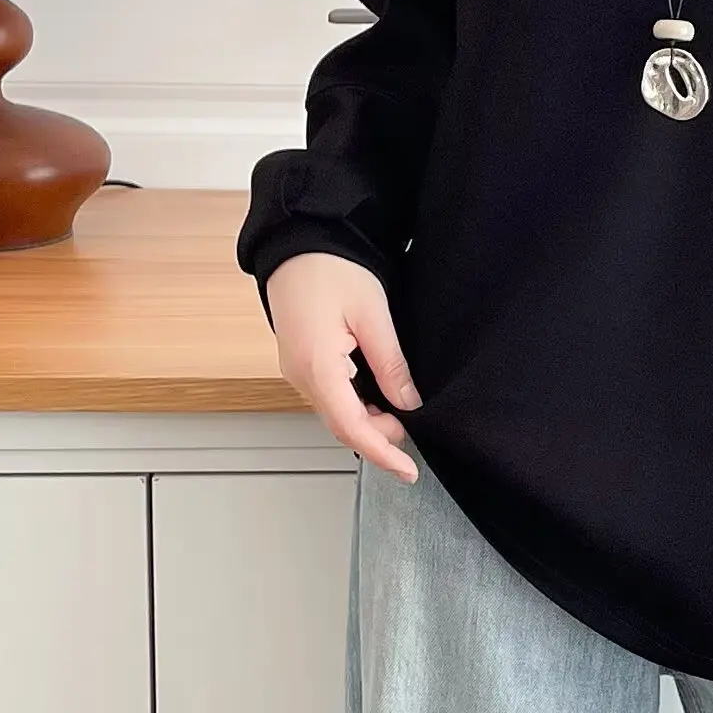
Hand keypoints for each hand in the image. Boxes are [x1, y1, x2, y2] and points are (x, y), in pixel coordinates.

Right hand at [267, 252, 421, 482]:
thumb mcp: (374, 315)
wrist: (299, 243)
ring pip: (336, 411)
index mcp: (316, 367)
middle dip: (379, 438)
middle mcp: (300, 376)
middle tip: (415, 439)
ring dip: (368, 422)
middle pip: (342, 424)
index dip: (382, 452)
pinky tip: (380, 401)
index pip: (352, 427)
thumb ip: (391, 364)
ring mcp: (297, 370)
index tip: (408, 470)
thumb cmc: (333, 270)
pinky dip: (356, 406)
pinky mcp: (302, 361)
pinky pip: (330, 395)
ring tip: (403, 420)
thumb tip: (409, 404)